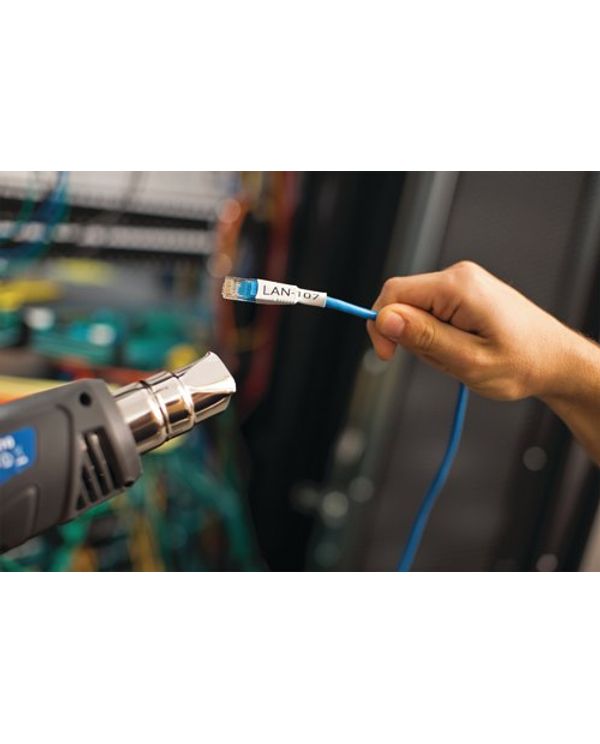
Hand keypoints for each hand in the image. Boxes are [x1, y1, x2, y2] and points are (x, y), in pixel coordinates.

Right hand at [367, 261, 577, 400]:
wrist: (556, 361)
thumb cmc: (522, 363)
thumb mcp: (468, 360)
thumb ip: (424, 338)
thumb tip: (385, 319)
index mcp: (458, 287)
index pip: (394, 293)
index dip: (382, 325)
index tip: (389, 356)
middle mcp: (459, 277)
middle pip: (404, 302)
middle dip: (411, 337)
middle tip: (441, 361)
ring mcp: (463, 283)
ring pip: (417, 311)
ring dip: (427, 340)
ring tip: (458, 357)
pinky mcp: (466, 293)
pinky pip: (433, 312)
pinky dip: (438, 336)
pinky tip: (461, 349)